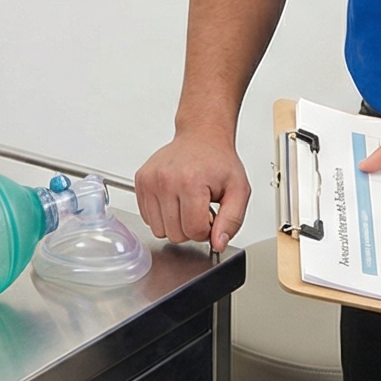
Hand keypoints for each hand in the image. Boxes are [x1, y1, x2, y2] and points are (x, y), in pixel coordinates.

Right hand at [136, 127, 250, 248]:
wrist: (201, 137)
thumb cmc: (219, 161)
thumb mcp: (239, 189)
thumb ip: (232, 220)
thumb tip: (218, 243)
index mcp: (191, 182)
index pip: (193, 231)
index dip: (206, 231)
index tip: (211, 216)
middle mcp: (166, 180)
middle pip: (175, 234)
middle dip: (190, 228)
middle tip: (200, 208)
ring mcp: (150, 181)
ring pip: (159, 230)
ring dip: (175, 223)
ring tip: (187, 204)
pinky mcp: (141, 181)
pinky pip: (147, 218)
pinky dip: (162, 215)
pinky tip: (174, 200)